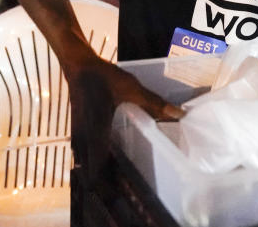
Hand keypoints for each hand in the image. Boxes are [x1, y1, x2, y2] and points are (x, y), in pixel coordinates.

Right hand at [68, 58, 183, 182]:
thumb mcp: (131, 88)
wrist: (78, 65)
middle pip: (92, 169)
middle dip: (106, 182)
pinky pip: (84, 152)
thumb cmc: (103, 77)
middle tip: (125, 188)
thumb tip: (179, 114)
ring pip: (87, 161)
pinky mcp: (79, 128)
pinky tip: (108, 157)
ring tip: (118, 177)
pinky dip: (95, 159)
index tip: (121, 193)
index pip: (97, 168)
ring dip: (100, 171)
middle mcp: (85, 137)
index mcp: (96, 132)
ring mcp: (79, 133)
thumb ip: (154, 102)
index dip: (106, 184)